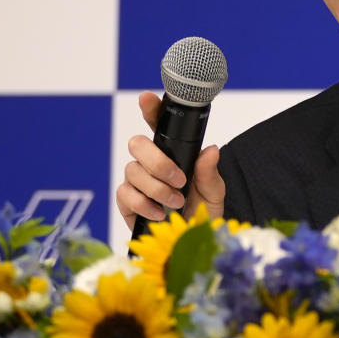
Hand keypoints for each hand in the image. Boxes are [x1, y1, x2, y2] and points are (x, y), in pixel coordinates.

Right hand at [115, 91, 225, 229]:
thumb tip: (211, 150)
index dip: (150, 109)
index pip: (157, 124)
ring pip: (133, 171)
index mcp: (173, 151)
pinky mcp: (127, 201)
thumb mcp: (214, 191)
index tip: (146, 99)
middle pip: (137, 144)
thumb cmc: (203, 209)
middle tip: (179, 180)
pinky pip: (124, 194)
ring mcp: (137, 180)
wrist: (192, 238)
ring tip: (176, 203)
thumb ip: (210, 172)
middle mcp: (151, 162)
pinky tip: (159, 213)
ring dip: (157, 189)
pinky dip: (143, 204)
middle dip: (158, 162)